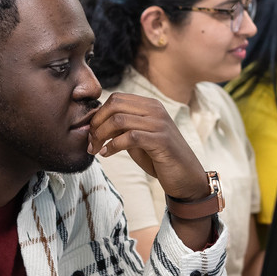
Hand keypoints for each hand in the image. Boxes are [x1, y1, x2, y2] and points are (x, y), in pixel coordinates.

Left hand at [89, 92, 208, 201]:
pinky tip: (107, 154)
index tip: (90, 132)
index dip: (98, 115)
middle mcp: (155, 110)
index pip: (116, 99)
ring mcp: (159, 124)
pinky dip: (113, 146)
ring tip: (96, 149)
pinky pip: (130, 137)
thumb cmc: (160, 158)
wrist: (186, 177)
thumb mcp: (138, 139)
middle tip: (90, 142)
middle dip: (97, 124)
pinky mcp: (161, 140)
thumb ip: (122, 128)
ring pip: (119, 120)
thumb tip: (96, 124)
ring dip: (101, 136)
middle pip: (114, 105)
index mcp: (150, 105)